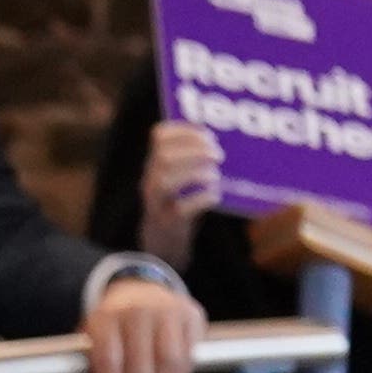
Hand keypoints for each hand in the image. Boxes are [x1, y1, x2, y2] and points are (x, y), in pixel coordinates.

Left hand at [82, 268, 198, 372]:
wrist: (143, 290)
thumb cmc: (118, 325)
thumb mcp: (98, 336)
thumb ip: (95, 364)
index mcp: (106, 316)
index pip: (109, 358)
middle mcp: (136, 310)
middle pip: (140, 363)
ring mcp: (166, 311)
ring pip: (169, 359)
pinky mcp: (191, 316)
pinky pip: (190, 354)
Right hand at [135, 119, 225, 269]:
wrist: (162, 243)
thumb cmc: (177, 205)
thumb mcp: (179, 179)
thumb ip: (190, 161)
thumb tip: (220, 145)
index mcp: (155, 164)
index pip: (158, 136)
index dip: (184, 130)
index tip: (208, 135)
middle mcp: (151, 179)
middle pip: (163, 156)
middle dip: (194, 150)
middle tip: (218, 154)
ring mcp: (157, 201)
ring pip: (167, 180)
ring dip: (196, 173)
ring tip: (215, 175)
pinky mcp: (168, 221)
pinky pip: (181, 208)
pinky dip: (201, 198)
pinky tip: (214, 195)